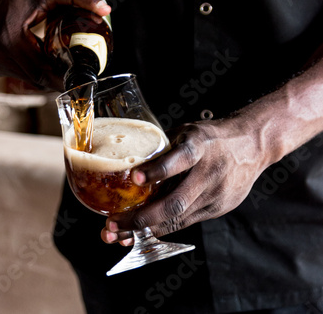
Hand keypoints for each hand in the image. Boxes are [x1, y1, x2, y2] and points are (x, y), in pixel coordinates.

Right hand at [0, 0, 110, 89]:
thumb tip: (105, 10)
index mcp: (9, 37)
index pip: (44, 70)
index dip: (66, 77)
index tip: (85, 76)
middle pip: (38, 78)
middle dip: (60, 78)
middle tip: (80, 71)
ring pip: (29, 80)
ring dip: (48, 76)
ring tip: (66, 64)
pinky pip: (20, 76)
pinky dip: (35, 72)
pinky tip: (46, 60)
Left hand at [102, 115, 271, 244]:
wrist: (252, 145)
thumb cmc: (211, 137)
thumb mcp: (186, 132)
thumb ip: (162, 149)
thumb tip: (128, 163)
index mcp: (200, 146)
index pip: (180, 158)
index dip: (157, 169)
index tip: (135, 177)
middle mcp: (210, 173)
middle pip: (176, 201)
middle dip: (142, 217)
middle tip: (114, 223)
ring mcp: (216, 194)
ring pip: (178, 218)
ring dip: (146, 227)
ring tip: (119, 233)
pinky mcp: (219, 208)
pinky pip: (186, 221)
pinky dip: (163, 226)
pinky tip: (142, 230)